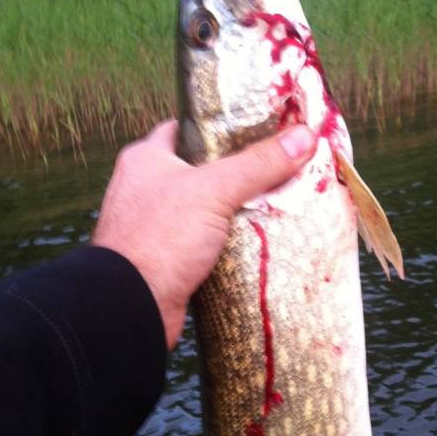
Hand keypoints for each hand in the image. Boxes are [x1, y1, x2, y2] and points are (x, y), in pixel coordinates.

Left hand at [92, 119, 315, 349]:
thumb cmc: (160, 238)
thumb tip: (305, 136)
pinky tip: (257, 242)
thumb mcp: (214, 191)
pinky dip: (226, 243)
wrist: (131, 307)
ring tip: (276, 205)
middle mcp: (144, 189)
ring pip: (204, 210)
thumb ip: (257, 164)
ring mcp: (154, 226)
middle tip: (276, 170)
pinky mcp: (166, 260)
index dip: (222, 127)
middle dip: (237, 173)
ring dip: (234, 211)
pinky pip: (203, 243)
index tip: (258, 130)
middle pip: (201, 170)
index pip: (186, 129)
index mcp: (145, 159)